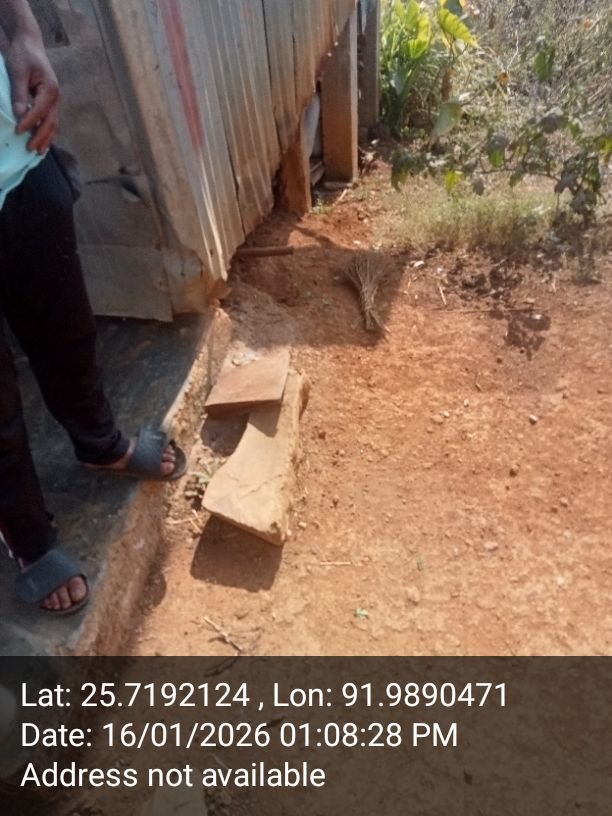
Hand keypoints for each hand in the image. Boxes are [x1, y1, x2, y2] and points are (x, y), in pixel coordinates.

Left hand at [5, 33, 59, 152]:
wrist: (30, 43)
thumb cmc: (23, 55)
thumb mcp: (18, 73)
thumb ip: (19, 94)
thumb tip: (20, 114)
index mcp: (50, 90)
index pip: (40, 111)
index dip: (29, 123)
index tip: (18, 132)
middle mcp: (55, 97)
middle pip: (50, 123)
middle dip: (40, 137)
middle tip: (29, 149)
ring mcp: (54, 100)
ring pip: (53, 124)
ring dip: (46, 139)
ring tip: (38, 152)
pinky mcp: (49, 101)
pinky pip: (50, 120)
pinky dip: (46, 132)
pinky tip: (42, 141)